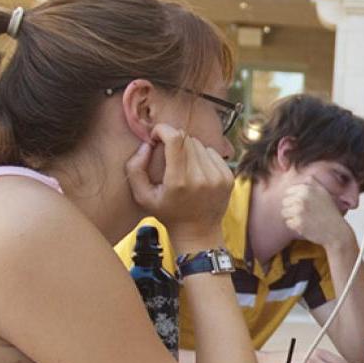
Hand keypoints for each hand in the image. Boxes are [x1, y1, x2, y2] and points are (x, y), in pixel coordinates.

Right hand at [125, 123, 231, 238]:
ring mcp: (217, 178)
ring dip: (188, 150)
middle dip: (174, 142)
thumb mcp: (142, 195)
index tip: (156, 136)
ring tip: (183, 167)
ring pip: (200, 145)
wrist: (198, 232)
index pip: (175, 139)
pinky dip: (203, 157)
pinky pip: (213, 152)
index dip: (164, 130)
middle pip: (186, 140)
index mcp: (178, 181)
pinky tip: (197, 171)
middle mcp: (201, 178)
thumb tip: (147, 143)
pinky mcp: (228, 178)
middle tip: (168, 156)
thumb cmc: (167, 213)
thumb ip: (135, 168)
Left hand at [280, 181, 354, 249]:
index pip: (288, 191)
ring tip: (304, 219)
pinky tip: (305, 225)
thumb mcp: (324, 193)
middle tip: (305, 213)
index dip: (294, 198)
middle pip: (285, 202)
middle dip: (292, 207)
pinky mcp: (298, 223)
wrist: (336, 231)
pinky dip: (295, 226)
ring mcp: (299, 211)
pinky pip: (288, 223)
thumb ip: (313, 183)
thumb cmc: (330, 212)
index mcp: (307, 189)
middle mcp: (302, 198)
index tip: (303, 204)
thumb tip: (304, 176)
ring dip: (292, 216)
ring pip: (284, 212)